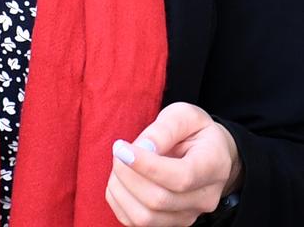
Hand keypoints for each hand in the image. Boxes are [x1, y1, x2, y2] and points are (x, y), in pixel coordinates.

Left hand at [106, 101, 243, 225]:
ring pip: (145, 217)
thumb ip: (164, 130)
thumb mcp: (184, 115)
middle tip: (118, 150)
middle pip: (159, 200)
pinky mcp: (170, 224)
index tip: (121, 147)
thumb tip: (142, 149)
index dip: (146, 166)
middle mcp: (204, 198)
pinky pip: (135, 223)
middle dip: (128, 174)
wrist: (208, 153)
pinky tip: (120, 179)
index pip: (180, 178)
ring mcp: (188, 216)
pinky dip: (119, 202)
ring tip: (119, 163)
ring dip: (121, 189)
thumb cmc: (194, 130)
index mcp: (213, 166)